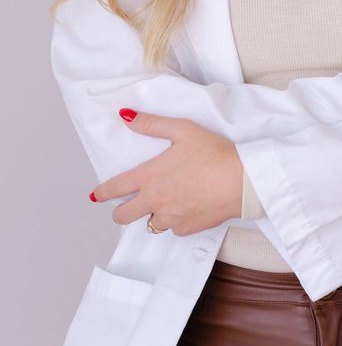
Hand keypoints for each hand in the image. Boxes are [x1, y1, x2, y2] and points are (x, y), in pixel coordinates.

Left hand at [91, 111, 243, 234]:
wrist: (241, 180)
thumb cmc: (214, 153)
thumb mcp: (182, 130)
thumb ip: (151, 124)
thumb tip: (126, 116)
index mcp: (149, 177)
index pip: (114, 188)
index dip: (101, 192)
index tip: (96, 195)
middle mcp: (155, 201)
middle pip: (123, 216)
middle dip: (119, 211)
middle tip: (126, 205)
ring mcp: (170, 218)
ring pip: (150, 224)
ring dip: (152, 215)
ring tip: (165, 203)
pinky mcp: (187, 229)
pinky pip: (173, 229)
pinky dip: (175, 221)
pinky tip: (186, 208)